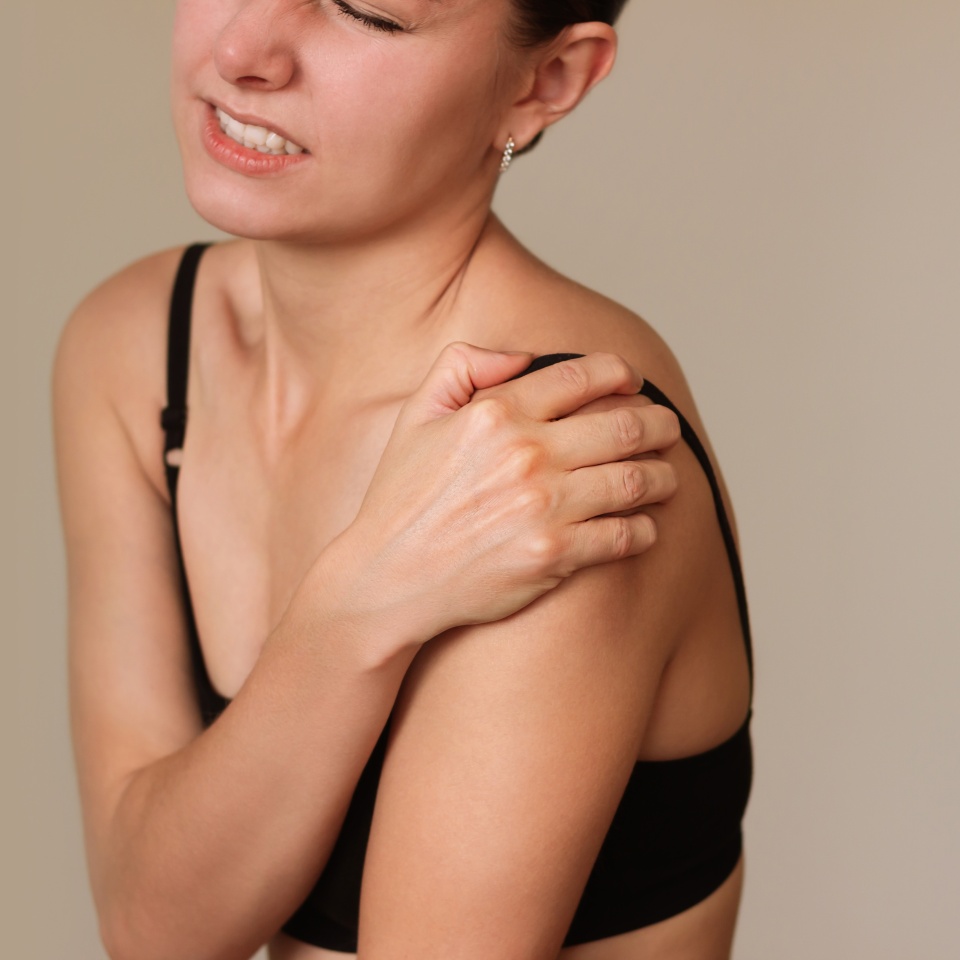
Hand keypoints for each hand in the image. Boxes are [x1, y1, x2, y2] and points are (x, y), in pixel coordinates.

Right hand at [325, 343, 679, 648]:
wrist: (387, 580)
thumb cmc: (400, 498)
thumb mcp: (416, 415)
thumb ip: (462, 365)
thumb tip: (521, 357)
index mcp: (495, 413)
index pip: (582, 377)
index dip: (621, 373)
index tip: (635, 381)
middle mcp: (525, 453)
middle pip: (624, 425)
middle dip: (657, 423)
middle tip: (667, 428)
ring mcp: (543, 506)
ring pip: (635, 480)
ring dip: (661, 475)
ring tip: (666, 477)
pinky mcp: (554, 555)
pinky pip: (625, 535)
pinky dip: (645, 528)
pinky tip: (645, 525)